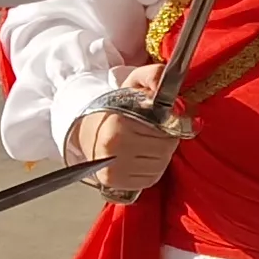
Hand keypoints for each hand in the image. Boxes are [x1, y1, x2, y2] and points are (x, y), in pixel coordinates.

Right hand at [68, 63, 188, 199]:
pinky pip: (149, 180)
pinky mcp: (113, 183)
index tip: (164, 123)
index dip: (171, 128)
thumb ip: (153, 75)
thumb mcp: (134, 83)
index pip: (165, 134)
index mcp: (117, 126)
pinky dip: (151, 170)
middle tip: (157, 134)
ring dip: (160, 157)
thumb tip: (162, 82)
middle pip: (164, 153)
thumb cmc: (116, 107)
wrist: (87, 127)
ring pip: (159, 168)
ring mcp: (112, 170)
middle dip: (166, 142)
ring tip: (149, 144)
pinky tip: (142, 158)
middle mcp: (113, 151)